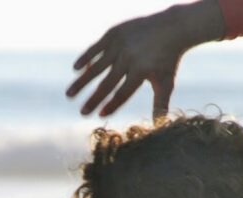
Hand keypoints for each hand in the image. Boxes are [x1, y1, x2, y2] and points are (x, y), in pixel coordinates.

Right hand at [66, 1, 224, 118]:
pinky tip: (75, 69)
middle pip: (107, 83)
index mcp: (141, 71)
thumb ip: (160, 104)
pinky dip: (85, 58)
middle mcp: (128, 58)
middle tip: (82, 112)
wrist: (173, 27)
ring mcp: (120, 45)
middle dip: (93, 99)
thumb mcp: (166, 82)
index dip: (111, 105)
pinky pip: (95, 48)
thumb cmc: (168, 59)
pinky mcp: (114, 33)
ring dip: (81, 81)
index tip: (99, 115)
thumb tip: (159, 126)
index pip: (123, 93)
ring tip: (69, 95)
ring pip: (97, 67)